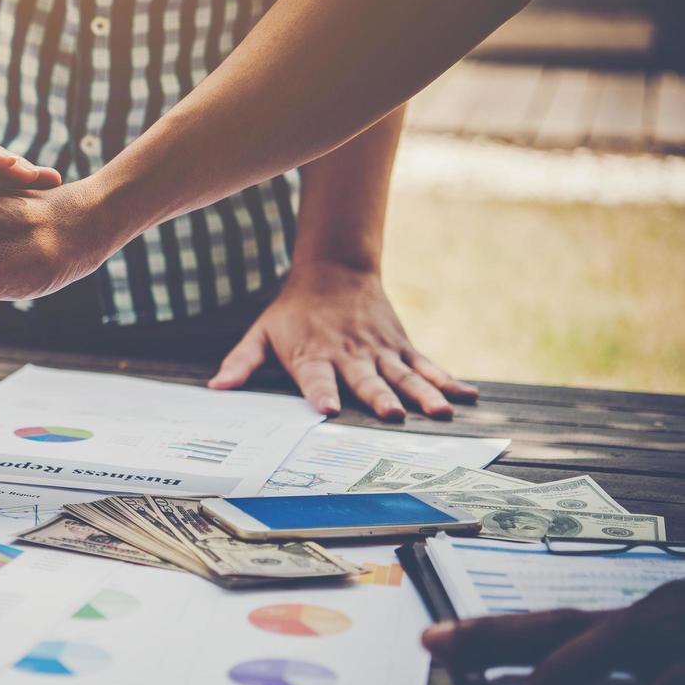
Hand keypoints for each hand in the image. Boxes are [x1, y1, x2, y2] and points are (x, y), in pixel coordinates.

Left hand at [208, 260, 477, 419]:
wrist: (334, 270)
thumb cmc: (293, 312)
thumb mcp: (261, 333)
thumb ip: (241, 362)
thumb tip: (216, 387)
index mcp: (314, 355)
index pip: (316, 377)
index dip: (321, 392)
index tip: (328, 409)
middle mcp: (350, 354)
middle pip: (366, 378)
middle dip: (378, 397)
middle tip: (392, 414)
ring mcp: (380, 350)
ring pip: (404, 375)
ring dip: (423, 393)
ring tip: (441, 411)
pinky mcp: (401, 347)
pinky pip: (427, 365)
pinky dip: (448, 380)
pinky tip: (468, 396)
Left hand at [422, 580, 684, 684]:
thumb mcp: (662, 657)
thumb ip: (615, 669)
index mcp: (635, 620)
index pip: (552, 625)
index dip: (493, 633)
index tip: (436, 641)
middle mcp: (650, 618)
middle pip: (562, 624)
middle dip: (495, 634)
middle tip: (433, 642)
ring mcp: (678, 638)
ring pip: (613, 642)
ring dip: (561, 670)